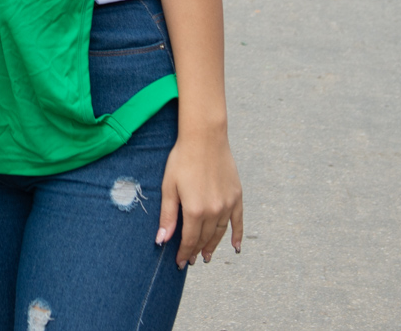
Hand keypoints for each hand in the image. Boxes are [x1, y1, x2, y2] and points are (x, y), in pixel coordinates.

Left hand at [158, 130, 243, 269]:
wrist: (205, 138)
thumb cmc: (182, 159)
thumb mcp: (169, 187)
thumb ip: (168, 216)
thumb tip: (162, 240)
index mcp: (195, 210)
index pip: (189, 240)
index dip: (183, 253)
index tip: (179, 262)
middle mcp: (214, 211)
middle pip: (205, 238)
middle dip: (196, 251)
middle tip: (190, 260)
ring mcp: (227, 204)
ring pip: (220, 233)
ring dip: (213, 246)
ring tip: (206, 256)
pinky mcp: (237, 196)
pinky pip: (238, 221)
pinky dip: (236, 235)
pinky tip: (235, 247)